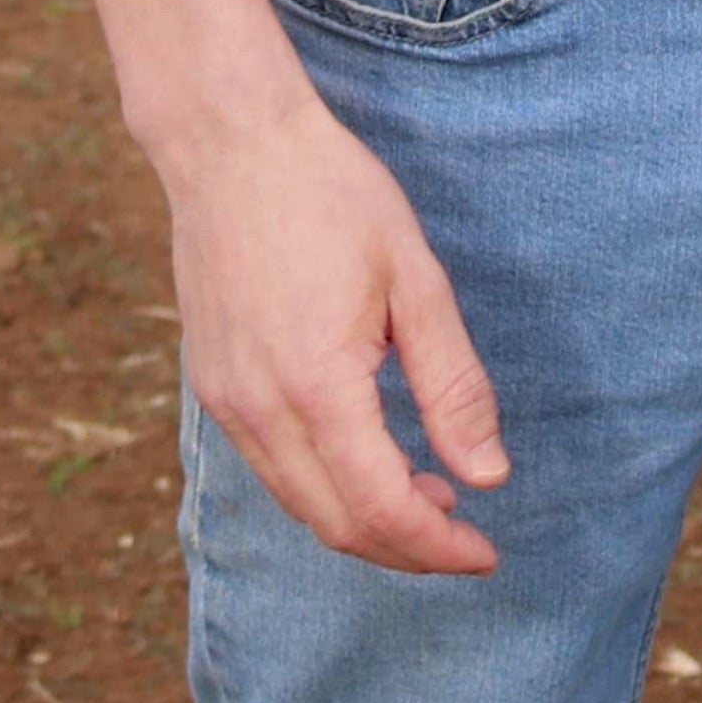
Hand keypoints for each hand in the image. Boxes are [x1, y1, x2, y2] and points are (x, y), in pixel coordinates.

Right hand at [162, 91, 509, 573]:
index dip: (438, 547)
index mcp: (317, 387)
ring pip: (300, 505)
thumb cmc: (334, 197)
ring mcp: (227, 406)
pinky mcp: (214, 389)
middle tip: (467, 534)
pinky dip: (326, 486)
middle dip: (407, 547)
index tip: (486, 553)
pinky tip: (371, 456)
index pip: (381, 509)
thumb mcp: (415, 280)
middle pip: (336, 525)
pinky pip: (274, 469)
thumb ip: (452, 384)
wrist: (233, 149)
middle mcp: (259, 413)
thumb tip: (487, 475)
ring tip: (432, 494)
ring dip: (366, 520)